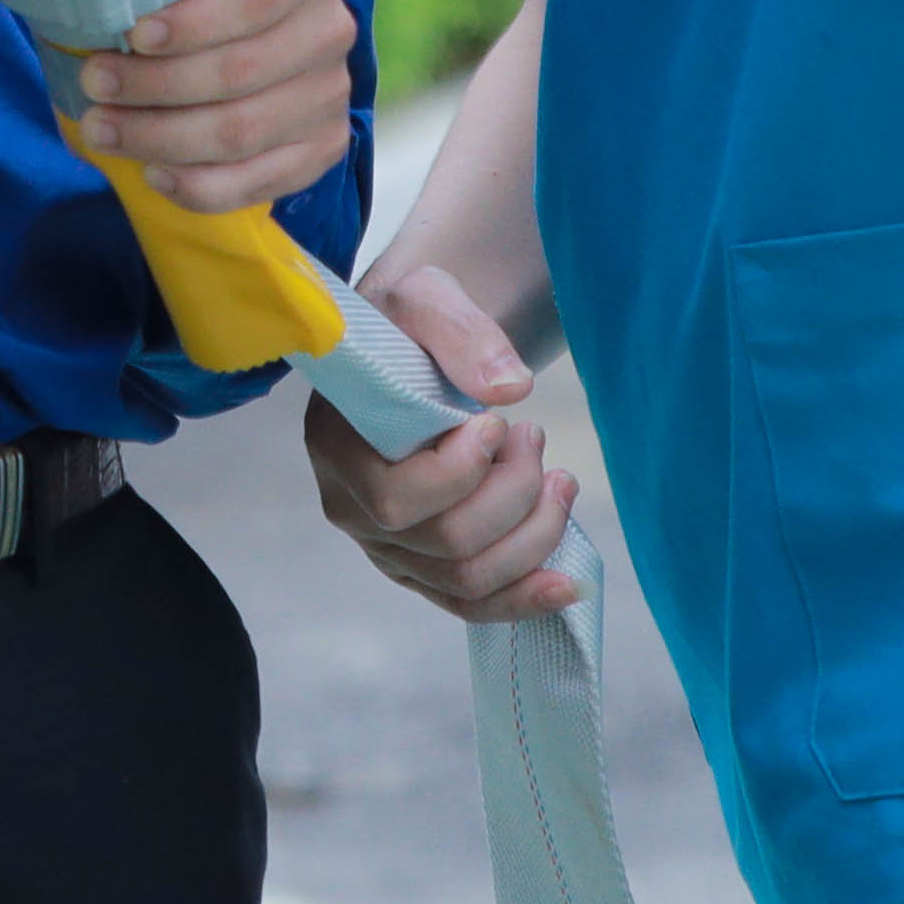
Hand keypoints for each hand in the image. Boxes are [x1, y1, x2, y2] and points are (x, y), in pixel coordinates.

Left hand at [67, 0, 357, 215]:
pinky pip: (258, 183)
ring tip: (100, 129)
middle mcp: (330, 29)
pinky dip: (199, 186)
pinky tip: (152, 173)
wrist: (246, 28)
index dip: (192, 23)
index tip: (133, 35)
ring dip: (160, 137)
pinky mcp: (323, 147)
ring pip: (242, 132)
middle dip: (155, 84)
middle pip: (240, 72)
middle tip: (93, 84)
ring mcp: (331, 94)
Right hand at [304, 265, 584, 621]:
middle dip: (513, 494)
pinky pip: (469, 603)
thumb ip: (462, 334)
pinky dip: (523, 597)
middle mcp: (352, 510)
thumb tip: (510, 388)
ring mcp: (386, 545)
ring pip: (466, 578)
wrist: (411, 347)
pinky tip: (567, 583)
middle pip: (445, 542)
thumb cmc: (410, 325)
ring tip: (560, 481)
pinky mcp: (421, 565)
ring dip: (533, 535)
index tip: (498, 423)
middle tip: (535, 438)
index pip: (396, 499)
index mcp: (336, 448)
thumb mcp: (427, 300)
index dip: (461, 472)